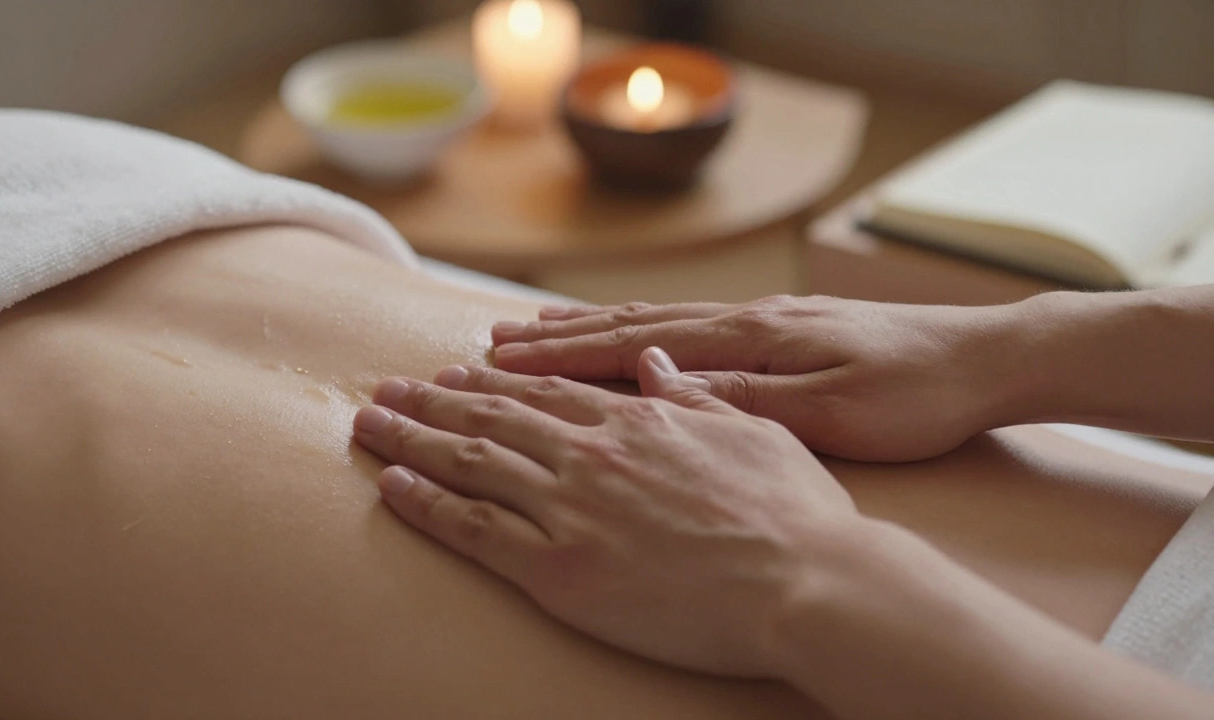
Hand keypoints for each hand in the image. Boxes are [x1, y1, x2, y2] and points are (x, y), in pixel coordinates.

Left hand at [352, 347, 864, 677]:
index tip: (459, 370)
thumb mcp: (754, 433)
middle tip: (389, 387)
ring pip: (471, 462)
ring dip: (412, 439)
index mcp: (639, 421)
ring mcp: (572, 509)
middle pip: (493, 416)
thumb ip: (696, 397)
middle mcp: (594, 455)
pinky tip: (391, 487)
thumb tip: (656, 365)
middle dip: (434, 398)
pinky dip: (427, 506)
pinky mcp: (560, 570)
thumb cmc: (795, 514)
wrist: (807, 583)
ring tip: (370, 423)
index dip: (496, 380)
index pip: (547, 391)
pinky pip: (475, 530)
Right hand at [489, 297, 1021, 461]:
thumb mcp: (833, 412)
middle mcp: (746, 322)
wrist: (984, 359)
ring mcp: (763, 322)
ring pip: (656, 321)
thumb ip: (746, 399)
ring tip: (537, 329)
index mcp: (751, 341)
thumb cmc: (914, 394)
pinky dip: (642, 327)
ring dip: (591, 327)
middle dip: (557, 337)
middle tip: (493, 344)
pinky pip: (690, 325)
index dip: (563, 357)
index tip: (503, 362)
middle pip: (633, 325)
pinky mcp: (783, 330)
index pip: (635, 347)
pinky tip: (631, 334)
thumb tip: (663, 387)